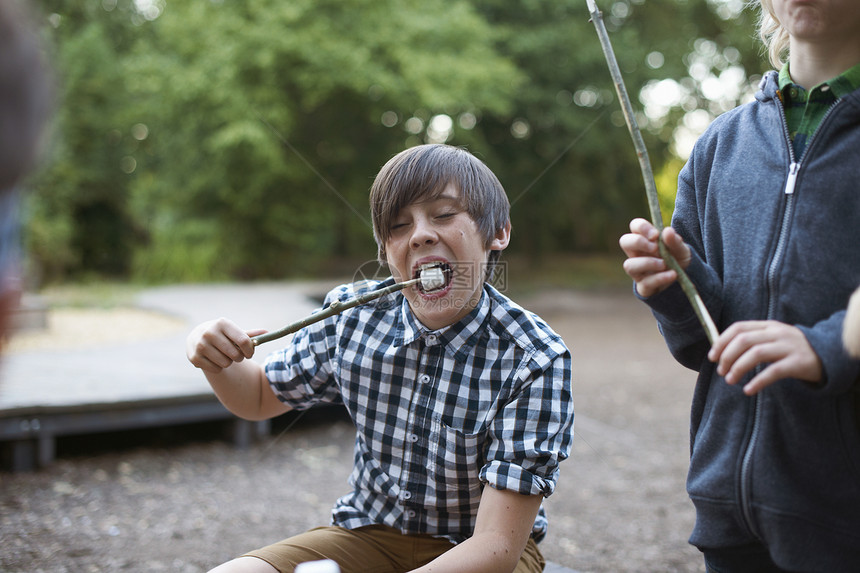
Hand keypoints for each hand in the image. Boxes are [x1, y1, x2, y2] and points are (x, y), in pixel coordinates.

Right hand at [186, 318, 265, 373]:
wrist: (196, 337)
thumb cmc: (221, 335)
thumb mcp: (233, 331)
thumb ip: (249, 334)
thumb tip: (266, 332)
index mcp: (222, 323)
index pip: (243, 341)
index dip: (250, 350)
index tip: (249, 353)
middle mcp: (210, 333)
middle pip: (235, 354)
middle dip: (239, 357)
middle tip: (235, 354)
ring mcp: (201, 345)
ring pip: (226, 363)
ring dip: (228, 362)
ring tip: (223, 355)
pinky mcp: (195, 358)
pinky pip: (216, 369)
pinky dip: (218, 368)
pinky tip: (214, 359)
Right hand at [619, 218, 690, 297]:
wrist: (684, 279)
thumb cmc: (678, 258)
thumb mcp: (682, 249)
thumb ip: (675, 241)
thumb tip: (668, 231)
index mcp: (645, 239)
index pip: (635, 226)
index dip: (642, 227)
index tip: (655, 235)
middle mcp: (637, 254)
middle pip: (624, 242)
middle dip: (638, 242)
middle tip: (655, 247)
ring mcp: (638, 271)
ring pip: (629, 265)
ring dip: (647, 263)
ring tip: (664, 264)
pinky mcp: (644, 286)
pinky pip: (645, 283)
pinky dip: (660, 278)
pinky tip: (672, 274)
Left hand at [708, 320, 822, 394]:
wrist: (828, 355)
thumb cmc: (791, 350)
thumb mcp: (773, 339)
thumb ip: (752, 341)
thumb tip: (721, 352)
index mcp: (768, 325)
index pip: (738, 328)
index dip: (721, 342)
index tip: (712, 357)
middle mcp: (777, 333)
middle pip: (744, 340)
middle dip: (727, 356)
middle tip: (721, 371)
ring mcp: (789, 347)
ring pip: (756, 353)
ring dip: (738, 368)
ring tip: (730, 380)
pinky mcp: (798, 363)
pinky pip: (774, 371)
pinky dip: (758, 381)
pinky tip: (748, 390)